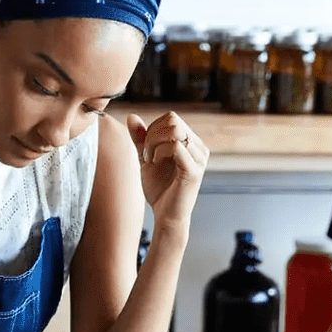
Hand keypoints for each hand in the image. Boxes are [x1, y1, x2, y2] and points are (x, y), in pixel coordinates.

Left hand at [125, 112, 207, 230]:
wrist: (166, 215)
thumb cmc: (159, 189)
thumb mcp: (146, 158)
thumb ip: (140, 138)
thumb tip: (132, 116)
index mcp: (192, 142)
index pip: (171, 117)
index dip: (152, 128)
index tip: (145, 149)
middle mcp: (199, 147)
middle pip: (173, 120)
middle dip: (151, 135)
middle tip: (146, 155)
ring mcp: (200, 158)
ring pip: (174, 131)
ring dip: (154, 143)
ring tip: (149, 160)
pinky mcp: (194, 170)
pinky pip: (175, 147)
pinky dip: (159, 152)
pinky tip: (154, 164)